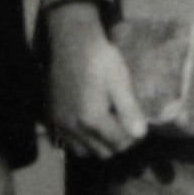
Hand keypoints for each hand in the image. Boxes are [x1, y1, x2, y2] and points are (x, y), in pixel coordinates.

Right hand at [45, 4, 146, 162]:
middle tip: (124, 124)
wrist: (71, 42)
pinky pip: (68, 142)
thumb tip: (141, 134)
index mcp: (92, 119)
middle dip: (117, 143)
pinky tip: (89, 123)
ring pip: (84, 152)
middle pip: (103, 153)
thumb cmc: (100, 58)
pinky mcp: (52, 117)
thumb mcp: (120, 81)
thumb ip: (129, 110)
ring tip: (107, 125)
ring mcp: (60, 124)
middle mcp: (73, 127)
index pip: (119, 144)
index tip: (138, 125)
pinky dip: (81, 140)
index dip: (133, 138)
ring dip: (98, 145)